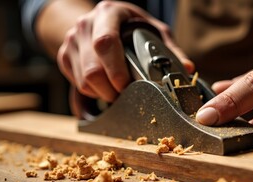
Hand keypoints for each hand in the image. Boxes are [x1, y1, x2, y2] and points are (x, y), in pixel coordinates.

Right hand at [57, 1, 193, 101]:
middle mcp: (85, 25)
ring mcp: (71, 41)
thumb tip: (188, 69)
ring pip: (83, 81)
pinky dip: (93, 92)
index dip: (117, 70)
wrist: (96, 20)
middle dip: (111, 90)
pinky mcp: (64, 56)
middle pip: (92, 70)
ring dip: (103, 94)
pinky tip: (105, 87)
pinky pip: (77, 85)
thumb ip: (169, 48)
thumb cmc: (129, 25)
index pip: (105, 43)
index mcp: (108, 14)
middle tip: (127, 96)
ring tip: (118, 92)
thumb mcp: (152, 29)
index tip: (128, 86)